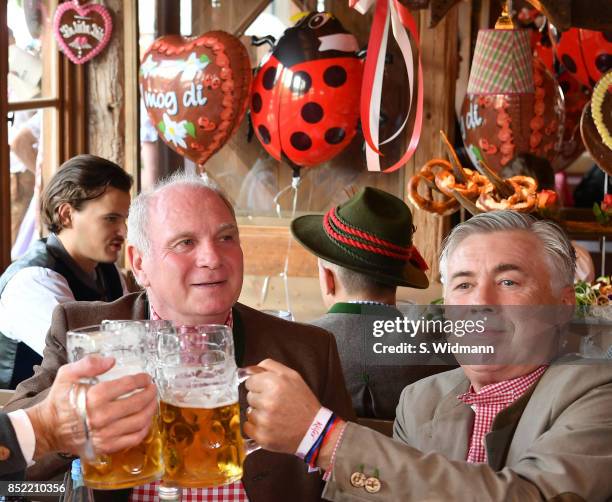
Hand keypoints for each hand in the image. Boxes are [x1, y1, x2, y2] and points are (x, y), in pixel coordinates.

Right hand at [26, 355, 157, 458]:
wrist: (47, 429)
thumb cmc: (59, 400)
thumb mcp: (67, 375)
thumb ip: (88, 364)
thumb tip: (111, 360)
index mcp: (94, 397)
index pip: (128, 385)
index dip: (141, 379)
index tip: (147, 377)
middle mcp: (102, 416)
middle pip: (137, 403)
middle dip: (150, 394)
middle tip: (153, 388)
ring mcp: (105, 434)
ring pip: (139, 421)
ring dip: (150, 410)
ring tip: (152, 402)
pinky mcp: (106, 447)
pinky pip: (133, 439)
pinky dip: (144, 429)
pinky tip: (145, 420)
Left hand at [243, 359, 320, 452]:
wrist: (314, 430)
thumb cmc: (303, 402)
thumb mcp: (293, 376)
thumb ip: (270, 366)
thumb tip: (249, 368)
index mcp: (274, 383)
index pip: (250, 381)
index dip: (259, 385)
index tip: (268, 390)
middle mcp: (268, 401)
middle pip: (249, 396)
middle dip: (260, 398)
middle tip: (276, 403)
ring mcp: (264, 420)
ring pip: (249, 412)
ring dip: (258, 413)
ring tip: (275, 415)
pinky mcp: (262, 436)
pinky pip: (247, 427)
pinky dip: (256, 427)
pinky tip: (270, 425)